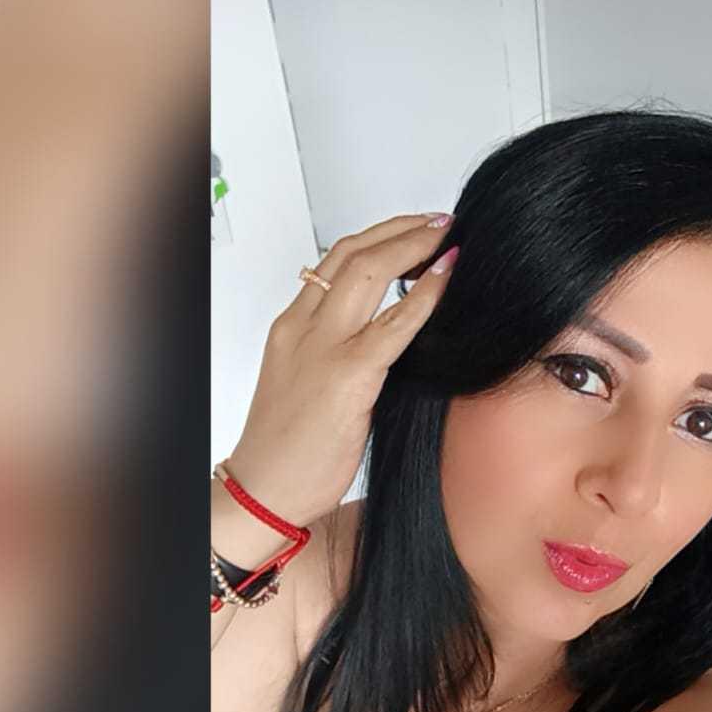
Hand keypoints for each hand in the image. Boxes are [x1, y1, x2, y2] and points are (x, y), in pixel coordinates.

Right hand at [224, 212, 457, 526]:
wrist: (263, 489)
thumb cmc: (290, 449)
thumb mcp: (310, 385)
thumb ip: (340, 353)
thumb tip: (388, 338)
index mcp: (292, 326)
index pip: (334, 260)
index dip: (379, 238)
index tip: (412, 231)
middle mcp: (303, 326)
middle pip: (352, 252)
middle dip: (401, 229)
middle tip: (439, 221)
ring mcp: (323, 347)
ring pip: (367, 271)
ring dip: (414, 245)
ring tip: (448, 236)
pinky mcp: (348, 376)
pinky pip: (394, 324)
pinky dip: (425, 294)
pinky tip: (447, 276)